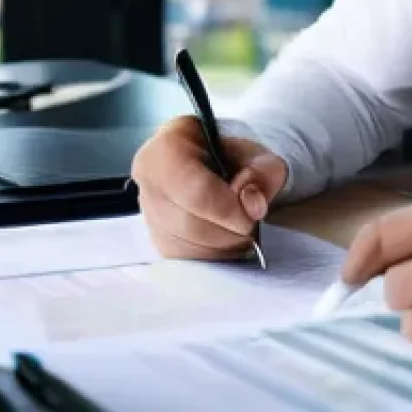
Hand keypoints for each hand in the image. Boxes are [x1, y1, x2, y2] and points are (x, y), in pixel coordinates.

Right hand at [131, 115, 288, 260]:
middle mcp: (148, 183)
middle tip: (251, 221)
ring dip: (223, 246)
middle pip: (190, 224)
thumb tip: (253, 205)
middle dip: (229, 230)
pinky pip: (187, 261)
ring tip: (239, 226)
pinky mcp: (157, 242)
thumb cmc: (230, 153)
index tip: (253, 214)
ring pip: (187, 248)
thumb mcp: (256, 152)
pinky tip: (226, 237)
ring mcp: (149, 215)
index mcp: (166, 150)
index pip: (195, 191)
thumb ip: (263, 173)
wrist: (211, 160)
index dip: (228, 209)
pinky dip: (214, 255)